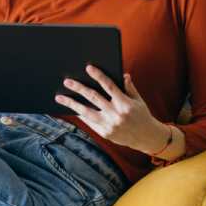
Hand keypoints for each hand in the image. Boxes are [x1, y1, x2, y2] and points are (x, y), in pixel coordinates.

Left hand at [54, 65, 169, 152]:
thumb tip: (123, 74)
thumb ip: (130, 87)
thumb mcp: (138, 100)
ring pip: (86, 112)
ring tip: (59, 97)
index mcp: (125, 103)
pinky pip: (89, 122)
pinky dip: (79, 114)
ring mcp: (109, 125)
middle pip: (93, 98)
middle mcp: (116, 114)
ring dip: (71, 104)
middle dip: (79, 88)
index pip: (109, 86)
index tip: (88, 68)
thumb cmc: (141, 115)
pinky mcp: (104, 133)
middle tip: (67, 81)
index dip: (98, 76)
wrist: (146, 137)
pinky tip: (70, 108)